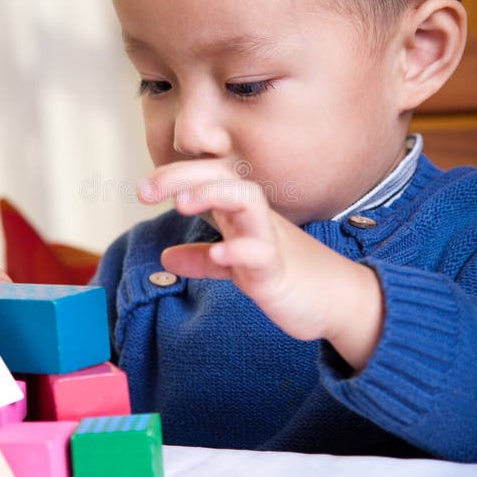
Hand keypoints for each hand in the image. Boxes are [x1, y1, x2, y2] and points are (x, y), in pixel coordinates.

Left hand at [138, 159, 383, 370]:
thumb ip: (202, 259)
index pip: (207, 177)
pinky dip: (238, 250)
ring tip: (180, 205)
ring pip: (246, 200)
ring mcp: (269, 240)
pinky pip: (261, 253)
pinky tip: (217, 254)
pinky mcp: (280, 270)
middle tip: (145, 190)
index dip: (174, 177)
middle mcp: (253, 218)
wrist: (335, 299)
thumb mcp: (236, 264)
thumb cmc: (287, 273)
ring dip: (213, 195)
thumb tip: (166, 258)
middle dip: (183, 176)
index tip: (141, 190)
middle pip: (222, 177)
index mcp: (240, 213)